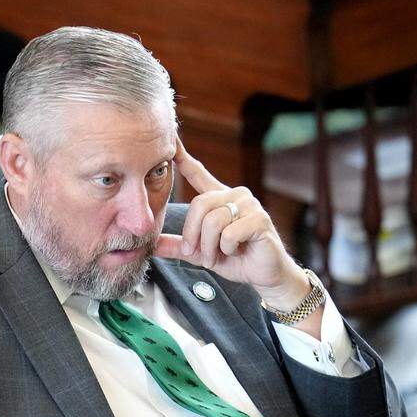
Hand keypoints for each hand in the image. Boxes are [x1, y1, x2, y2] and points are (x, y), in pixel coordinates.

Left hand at [155, 139, 309, 311]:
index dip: (183, 158)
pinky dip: (227, 249)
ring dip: (209, 246)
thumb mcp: (201, 252)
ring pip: (213, 221)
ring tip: (216, 256)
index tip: (172, 143)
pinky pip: (229, 234)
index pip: (198, 174)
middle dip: (193, 235)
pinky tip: (237, 251)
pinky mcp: (259, 219)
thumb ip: (179, 246)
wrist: (264, 274)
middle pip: (198, 205)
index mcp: (219, 199)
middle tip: (197, 254)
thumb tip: (152, 245)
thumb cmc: (236, 259)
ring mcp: (248, 205)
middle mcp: (234, 195)